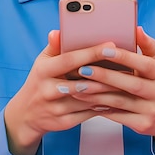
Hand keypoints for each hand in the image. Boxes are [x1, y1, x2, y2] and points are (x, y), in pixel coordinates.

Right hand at [3, 30, 119, 154]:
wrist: (26, 114)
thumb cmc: (40, 80)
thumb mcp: (42, 62)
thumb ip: (54, 47)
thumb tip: (58, 31)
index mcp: (43, 71)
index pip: (69, 60)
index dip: (90, 53)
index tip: (110, 44)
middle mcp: (48, 90)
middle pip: (81, 83)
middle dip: (105, 75)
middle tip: (127, 66)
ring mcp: (56, 108)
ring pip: (88, 100)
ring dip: (108, 92)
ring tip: (127, 82)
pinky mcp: (64, 122)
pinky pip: (89, 114)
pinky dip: (104, 105)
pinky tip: (118, 98)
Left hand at [59, 27, 154, 154]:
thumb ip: (147, 45)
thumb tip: (137, 28)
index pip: (143, 63)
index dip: (123, 56)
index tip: (103, 49)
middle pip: (130, 84)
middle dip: (104, 76)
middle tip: (82, 69)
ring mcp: (151, 110)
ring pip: (120, 102)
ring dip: (96, 94)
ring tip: (77, 86)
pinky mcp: (142, 125)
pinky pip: (118, 116)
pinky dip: (101, 108)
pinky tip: (86, 101)